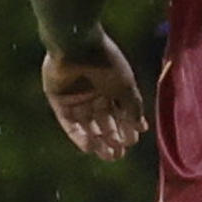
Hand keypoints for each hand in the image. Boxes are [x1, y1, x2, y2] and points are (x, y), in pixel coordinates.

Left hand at [41, 30, 146, 161]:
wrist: (77, 45)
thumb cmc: (107, 62)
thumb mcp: (126, 86)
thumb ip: (133, 108)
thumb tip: (142, 129)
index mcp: (112, 87)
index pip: (120, 112)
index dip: (126, 128)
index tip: (132, 142)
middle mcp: (95, 94)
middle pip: (104, 122)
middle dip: (112, 138)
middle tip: (119, 155)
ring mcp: (76, 98)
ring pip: (88, 125)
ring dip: (98, 141)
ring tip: (108, 155)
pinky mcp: (59, 101)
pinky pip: (69, 123)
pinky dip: (79, 136)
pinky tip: (91, 147)